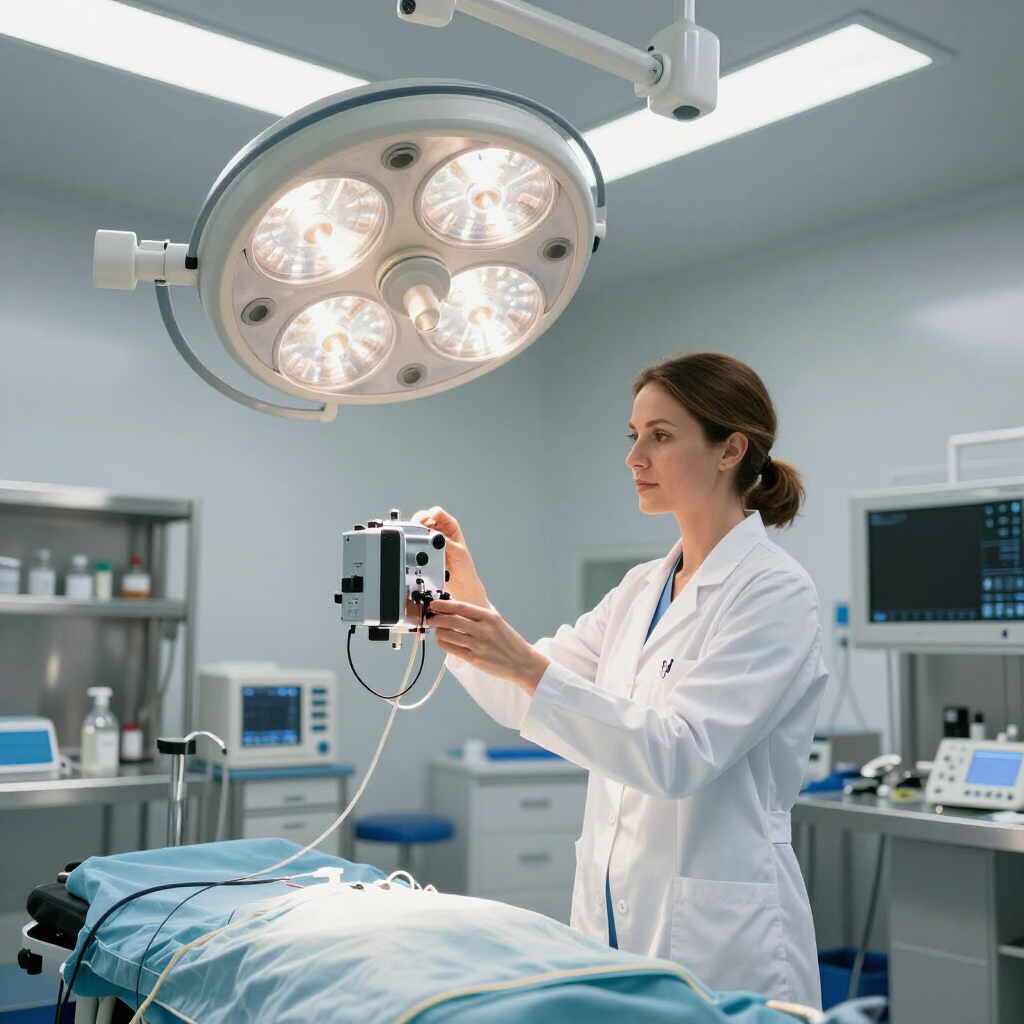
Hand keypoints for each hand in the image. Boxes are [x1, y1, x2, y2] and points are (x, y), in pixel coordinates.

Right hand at [411, 506, 487, 607]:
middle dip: (419, 523)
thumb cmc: (464, 567)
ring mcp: (432, 540)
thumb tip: (435, 537)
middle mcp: (441, 531)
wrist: (461, 584)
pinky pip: (416, 542)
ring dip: (416, 533)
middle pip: (424, 518)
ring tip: (418, 541)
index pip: (437, 513)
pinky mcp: (426, 550)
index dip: (430, 515)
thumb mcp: (458, 552)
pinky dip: (414, 543)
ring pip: (418, 529)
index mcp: (451, 526)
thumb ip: (447, 543)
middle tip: (417, 531)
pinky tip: (417, 549)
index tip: (426, 522)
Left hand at [430, 599, 550, 693]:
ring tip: (436, 629)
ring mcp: (478, 645)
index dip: (444, 605)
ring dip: (439, 631)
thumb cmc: (509, 642)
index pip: (461, 607)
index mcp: (489, 618)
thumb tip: (456, 611)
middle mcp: (483, 630)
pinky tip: (441, 640)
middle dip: (437, 618)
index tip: (434, 603)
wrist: (522, 662)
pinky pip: (453, 649)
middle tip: (431, 617)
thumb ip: (479, 617)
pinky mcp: (475, 659)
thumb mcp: (497, 622)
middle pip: (452, 620)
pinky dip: (444, 643)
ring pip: (450, 635)